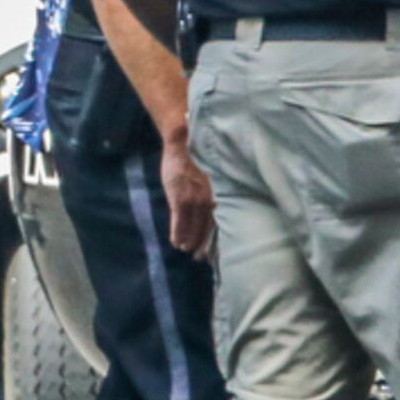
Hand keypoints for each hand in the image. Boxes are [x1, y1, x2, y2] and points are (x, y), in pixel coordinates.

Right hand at [159, 138, 215, 260]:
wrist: (184, 141)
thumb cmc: (202, 154)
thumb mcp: (217, 173)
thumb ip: (219, 189)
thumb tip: (221, 203)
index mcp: (223, 195)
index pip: (223, 222)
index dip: (219, 237)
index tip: (218, 248)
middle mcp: (211, 201)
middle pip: (210, 229)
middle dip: (205, 245)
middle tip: (202, 258)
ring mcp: (195, 201)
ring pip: (194, 229)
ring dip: (190, 242)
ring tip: (187, 251)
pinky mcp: (180, 200)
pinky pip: (179, 223)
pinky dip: (178, 234)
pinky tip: (176, 243)